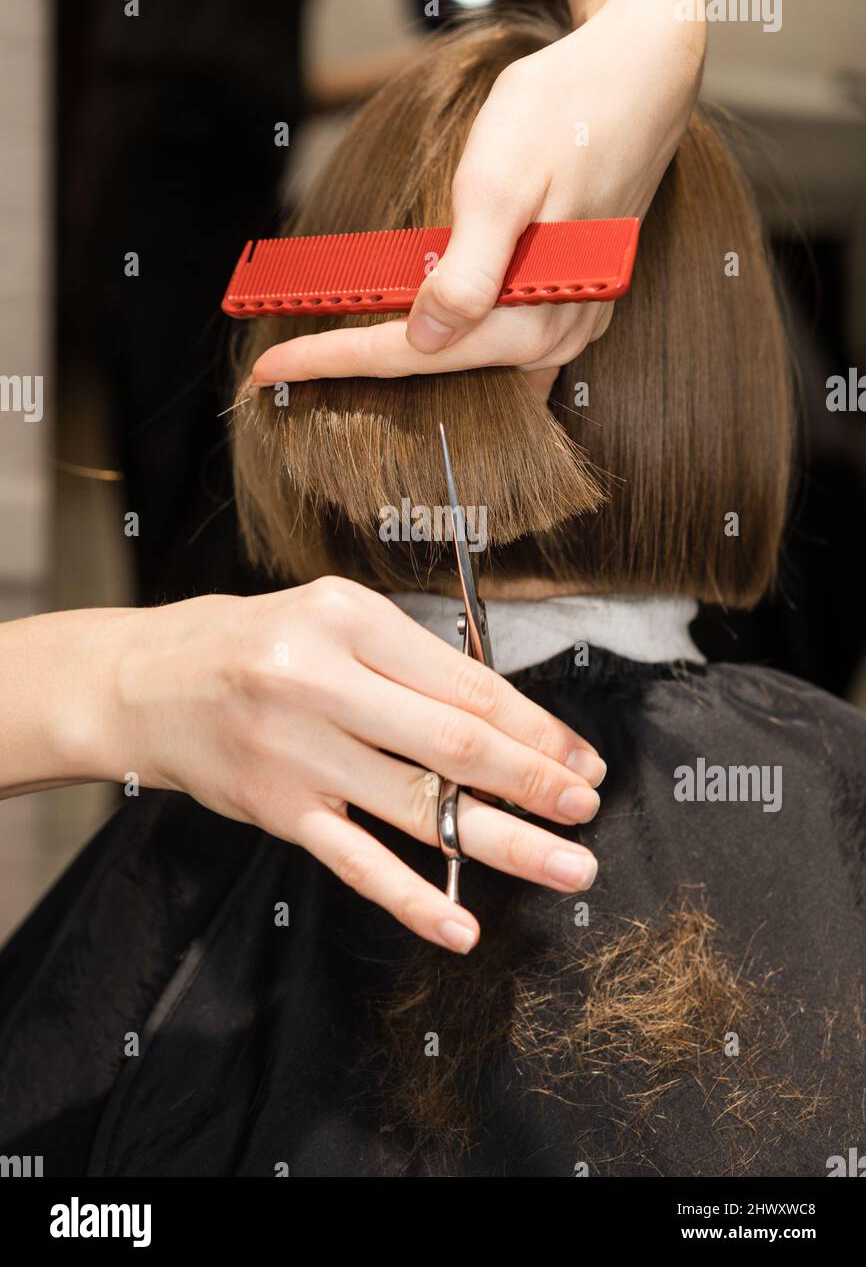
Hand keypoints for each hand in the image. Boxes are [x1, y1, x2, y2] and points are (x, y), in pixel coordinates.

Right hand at [98, 579, 603, 952]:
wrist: (146, 681)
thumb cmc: (255, 645)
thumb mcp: (333, 621)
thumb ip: (409, 663)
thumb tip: (508, 723)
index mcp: (348, 618)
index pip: (466, 683)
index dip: (537, 726)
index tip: (582, 757)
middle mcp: (321, 681)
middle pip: (455, 744)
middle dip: (537, 780)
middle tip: (588, 807)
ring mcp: (297, 752)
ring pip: (420, 807)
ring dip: (505, 843)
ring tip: (568, 865)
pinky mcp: (277, 810)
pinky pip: (356, 861)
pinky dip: (413, 898)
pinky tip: (461, 925)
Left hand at [251, 0, 704, 386]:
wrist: (642, 70)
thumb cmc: (565, 112)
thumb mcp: (500, 183)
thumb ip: (465, 273)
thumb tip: (425, 339)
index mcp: (536, 314)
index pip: (415, 354)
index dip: (334, 362)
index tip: (267, 368)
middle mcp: (560, 334)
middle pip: (441, 369)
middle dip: (360, 368)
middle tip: (283, 365)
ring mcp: (572, 323)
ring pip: (472, 363)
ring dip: (406, 359)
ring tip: (332, 355)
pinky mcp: (573, 302)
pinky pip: (501, 341)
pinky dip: (450, 339)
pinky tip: (417, 330)